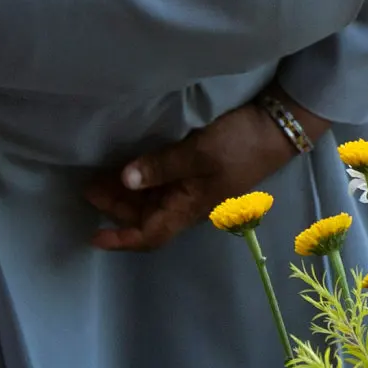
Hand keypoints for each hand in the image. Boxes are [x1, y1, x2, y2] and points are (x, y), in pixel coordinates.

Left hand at [80, 98, 321, 253]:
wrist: (278, 128)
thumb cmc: (240, 144)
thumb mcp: (198, 153)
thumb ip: (161, 167)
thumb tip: (125, 181)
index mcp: (190, 208)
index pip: (150, 234)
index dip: (121, 239)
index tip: (93, 236)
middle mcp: (189, 204)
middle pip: (146, 217)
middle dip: (116, 208)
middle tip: (88, 187)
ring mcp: (193, 189)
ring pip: (152, 201)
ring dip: (126, 194)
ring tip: (100, 176)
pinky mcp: (197, 173)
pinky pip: (162, 186)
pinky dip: (141, 181)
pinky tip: (128, 168)